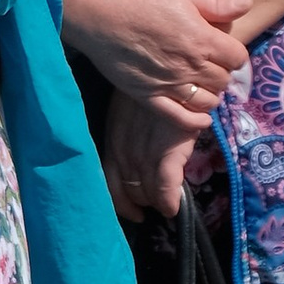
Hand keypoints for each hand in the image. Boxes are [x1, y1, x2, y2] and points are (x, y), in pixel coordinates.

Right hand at [69, 0, 251, 122]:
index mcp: (201, 38)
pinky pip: (181, 119)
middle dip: (221, 72)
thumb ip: (217, 4)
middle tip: (208, 65)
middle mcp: (189, 65)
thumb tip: (248, 3)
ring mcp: (170, 84)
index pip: (237, 57)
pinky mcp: (149, 97)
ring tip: (200, 84)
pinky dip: (196, 121)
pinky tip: (200, 116)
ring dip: (210, 94)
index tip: (223, 49)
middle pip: (223, 80)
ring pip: (208, 100)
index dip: (233, 53)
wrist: (98, 13)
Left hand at [103, 87, 206, 222]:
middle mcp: (124, 152)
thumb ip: (128, 137)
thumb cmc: (150, 90)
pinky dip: (169, 201)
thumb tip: (134, 159)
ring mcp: (146, 153)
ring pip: (148, 194)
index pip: (110, 183)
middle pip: (130, 192)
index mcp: (113, 142)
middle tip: (155, 204)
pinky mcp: (170, 151)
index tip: (134, 212)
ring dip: (156, 203)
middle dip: (142, 203)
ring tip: (166, 203)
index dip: (122, 203)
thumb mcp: (127, 113)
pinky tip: (173, 207)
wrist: (173, 71)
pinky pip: (166, 187)